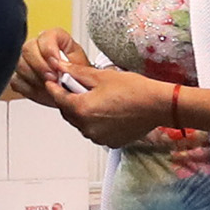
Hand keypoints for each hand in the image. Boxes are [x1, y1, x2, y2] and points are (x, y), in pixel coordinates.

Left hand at [54, 66, 195, 150]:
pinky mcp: (110, 142)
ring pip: (81, 123)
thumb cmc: (135, 90)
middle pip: (68, 112)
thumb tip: (61, 68)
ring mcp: (98, 137)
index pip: (58, 98)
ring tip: (94, 98)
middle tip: (74, 86)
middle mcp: (88, 127)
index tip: (51, 81)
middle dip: (68, 99)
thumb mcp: (102, 76)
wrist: (158, 105)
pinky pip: (95, 131)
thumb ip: (77, 72)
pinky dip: (95, 122)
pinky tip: (106, 110)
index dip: (53, 87)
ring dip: (82, 111)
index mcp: (82, 110)